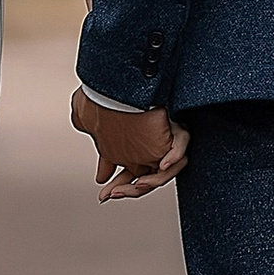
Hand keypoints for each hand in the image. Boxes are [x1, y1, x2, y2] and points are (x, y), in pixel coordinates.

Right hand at [71, 90, 187, 200]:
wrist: (111, 79)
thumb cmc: (103, 98)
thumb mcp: (93, 126)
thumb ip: (100, 149)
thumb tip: (100, 174)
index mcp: (135, 149)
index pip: (131, 176)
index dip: (118, 187)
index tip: (105, 195)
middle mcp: (152, 147)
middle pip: (147, 178)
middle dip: (128, 189)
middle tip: (112, 194)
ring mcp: (163, 139)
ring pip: (165, 170)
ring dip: (151, 181)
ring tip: (135, 184)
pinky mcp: (173, 127)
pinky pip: (180, 146)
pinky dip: (173, 156)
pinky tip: (162, 164)